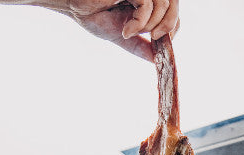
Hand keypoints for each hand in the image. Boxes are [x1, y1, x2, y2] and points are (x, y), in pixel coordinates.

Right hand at [51, 0, 179, 61]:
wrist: (70, 3)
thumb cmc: (91, 13)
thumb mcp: (122, 35)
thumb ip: (140, 46)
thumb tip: (156, 60)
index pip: (172, 9)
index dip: (173, 26)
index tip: (158, 42)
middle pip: (173, 3)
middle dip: (168, 25)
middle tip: (154, 39)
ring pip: (163, 4)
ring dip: (150, 26)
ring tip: (131, 33)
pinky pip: (147, 3)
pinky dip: (139, 23)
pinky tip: (126, 31)